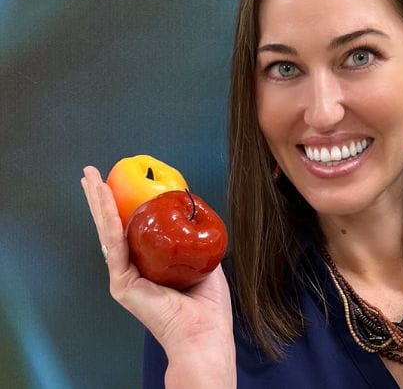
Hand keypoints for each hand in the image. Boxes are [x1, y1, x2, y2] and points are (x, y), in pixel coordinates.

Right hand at [81, 166, 234, 363]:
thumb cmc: (209, 304)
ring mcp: (125, 276)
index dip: (124, 206)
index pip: (134, 229)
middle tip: (92, 174)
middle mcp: (134, 268)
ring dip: (99, 202)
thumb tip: (195, 211)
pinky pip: (114, 243)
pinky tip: (103, 200)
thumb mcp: (204, 259)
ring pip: (108, 231)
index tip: (119, 183)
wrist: (204, 331)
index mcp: (152, 264)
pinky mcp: (122, 283)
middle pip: (114, 227)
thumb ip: (195, 239)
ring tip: (90, 179)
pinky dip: (109, 219)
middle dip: (102, 199)